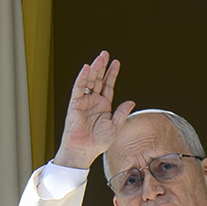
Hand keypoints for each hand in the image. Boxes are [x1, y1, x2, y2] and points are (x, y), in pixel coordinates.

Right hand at [54, 51, 135, 168]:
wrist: (84, 150)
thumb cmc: (97, 143)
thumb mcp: (115, 127)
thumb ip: (122, 113)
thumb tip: (131, 102)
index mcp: (103, 106)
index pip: (108, 86)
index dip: (112, 74)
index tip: (116, 63)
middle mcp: (93, 102)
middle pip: (98, 80)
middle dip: (102, 67)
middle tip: (105, 54)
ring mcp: (84, 102)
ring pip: (89, 81)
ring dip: (94, 69)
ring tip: (100, 58)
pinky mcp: (75, 104)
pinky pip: (78, 88)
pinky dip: (82, 78)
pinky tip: (87, 68)